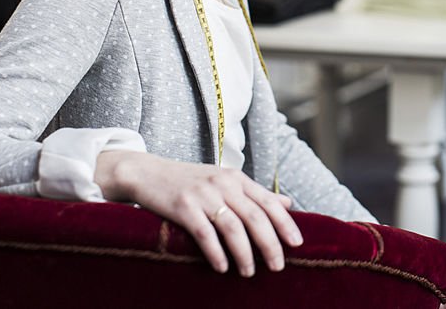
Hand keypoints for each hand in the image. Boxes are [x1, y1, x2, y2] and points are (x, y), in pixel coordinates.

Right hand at [95, 150, 301, 275]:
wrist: (148, 173)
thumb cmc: (190, 181)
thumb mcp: (224, 181)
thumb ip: (254, 193)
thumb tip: (286, 203)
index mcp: (236, 178)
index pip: (268, 202)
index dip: (285, 223)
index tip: (297, 244)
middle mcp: (223, 184)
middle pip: (255, 217)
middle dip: (270, 244)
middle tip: (278, 266)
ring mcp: (203, 195)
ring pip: (233, 227)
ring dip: (244, 254)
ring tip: (249, 272)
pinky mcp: (183, 207)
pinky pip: (205, 234)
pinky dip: (216, 253)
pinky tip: (222, 268)